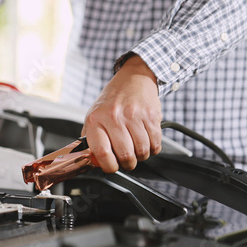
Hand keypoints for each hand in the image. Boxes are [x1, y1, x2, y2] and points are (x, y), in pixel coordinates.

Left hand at [82, 55, 162, 172]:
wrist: (133, 79)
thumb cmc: (112, 100)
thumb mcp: (93, 115)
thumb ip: (91, 138)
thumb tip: (93, 161)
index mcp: (96, 119)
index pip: (102, 152)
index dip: (108, 166)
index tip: (111, 167)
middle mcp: (114, 117)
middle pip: (125, 155)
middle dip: (127, 164)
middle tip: (126, 160)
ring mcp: (134, 116)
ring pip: (142, 151)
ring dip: (141, 156)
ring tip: (136, 149)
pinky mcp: (151, 116)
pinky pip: (155, 143)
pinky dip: (152, 148)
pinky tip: (146, 141)